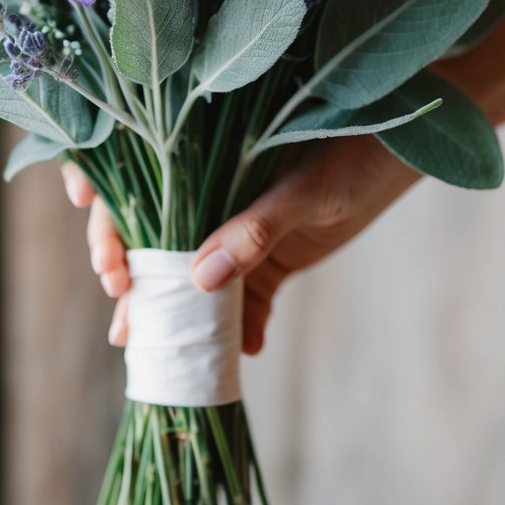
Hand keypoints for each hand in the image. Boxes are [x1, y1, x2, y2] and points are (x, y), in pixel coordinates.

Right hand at [62, 136, 418, 353]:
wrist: (399, 156)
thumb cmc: (349, 148)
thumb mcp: (302, 187)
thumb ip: (254, 228)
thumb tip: (199, 281)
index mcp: (199, 160)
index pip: (133, 183)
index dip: (105, 217)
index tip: (107, 260)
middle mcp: (207, 198)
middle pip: (150, 243)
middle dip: (133, 284)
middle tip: (127, 321)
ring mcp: (236, 234)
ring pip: (191, 283)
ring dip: (177, 319)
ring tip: (166, 356)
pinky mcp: (269, 263)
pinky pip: (244, 304)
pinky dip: (241, 331)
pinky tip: (246, 352)